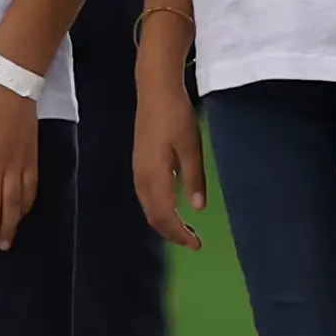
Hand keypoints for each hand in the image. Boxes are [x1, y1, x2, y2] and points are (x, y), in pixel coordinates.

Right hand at [132, 50, 206, 249]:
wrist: (155, 90)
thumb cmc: (176, 116)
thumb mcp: (191, 146)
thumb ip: (193, 178)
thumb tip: (197, 209)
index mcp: (155, 177)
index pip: (165, 216)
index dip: (179, 234)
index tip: (197, 245)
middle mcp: (142, 177)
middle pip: (153, 215)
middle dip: (171, 232)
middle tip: (192, 240)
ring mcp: (138, 169)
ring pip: (148, 206)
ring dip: (164, 221)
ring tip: (184, 227)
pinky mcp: (139, 161)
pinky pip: (146, 195)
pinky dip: (158, 208)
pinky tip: (171, 204)